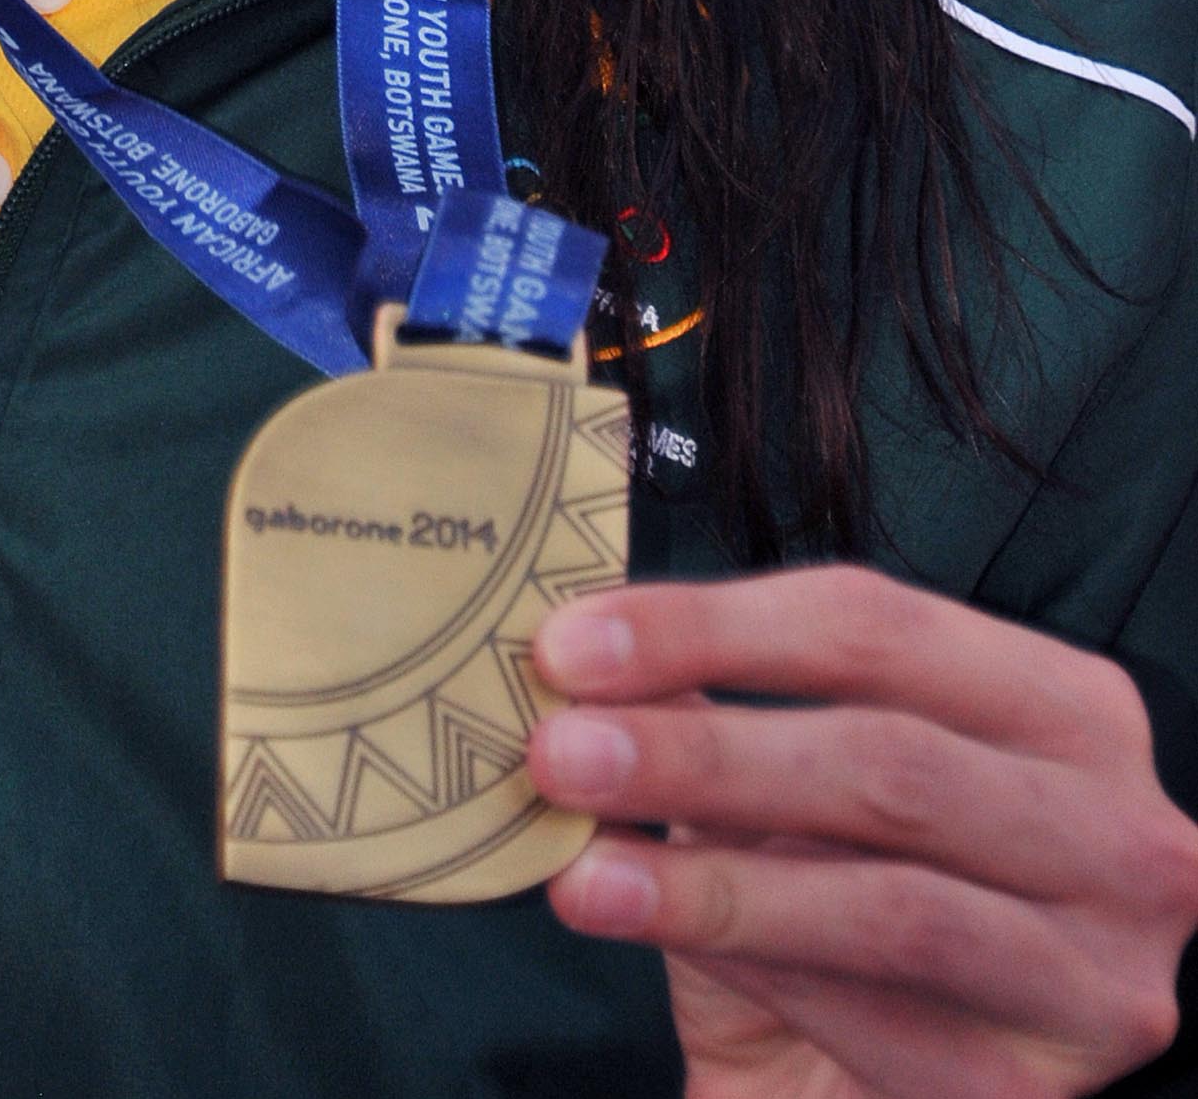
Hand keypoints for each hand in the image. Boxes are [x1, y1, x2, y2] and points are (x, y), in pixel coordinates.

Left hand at [525, 565, 1197, 1098]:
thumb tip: (585, 654)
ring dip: (712, 884)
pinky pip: (878, 1023)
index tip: (572, 646)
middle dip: (702, 753)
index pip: (877, 626)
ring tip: (584, 871)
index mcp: (1064, 708)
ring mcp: (1094, 975)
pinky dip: (756, 977)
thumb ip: (723, 706)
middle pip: (888, 762)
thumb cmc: (852, 888)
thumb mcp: (803, 778)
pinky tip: (659, 946)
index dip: (712, 626)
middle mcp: (1117, 834)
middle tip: (560, 751)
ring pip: (889, 906)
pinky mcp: (1034, 1093)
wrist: (880, 1077)